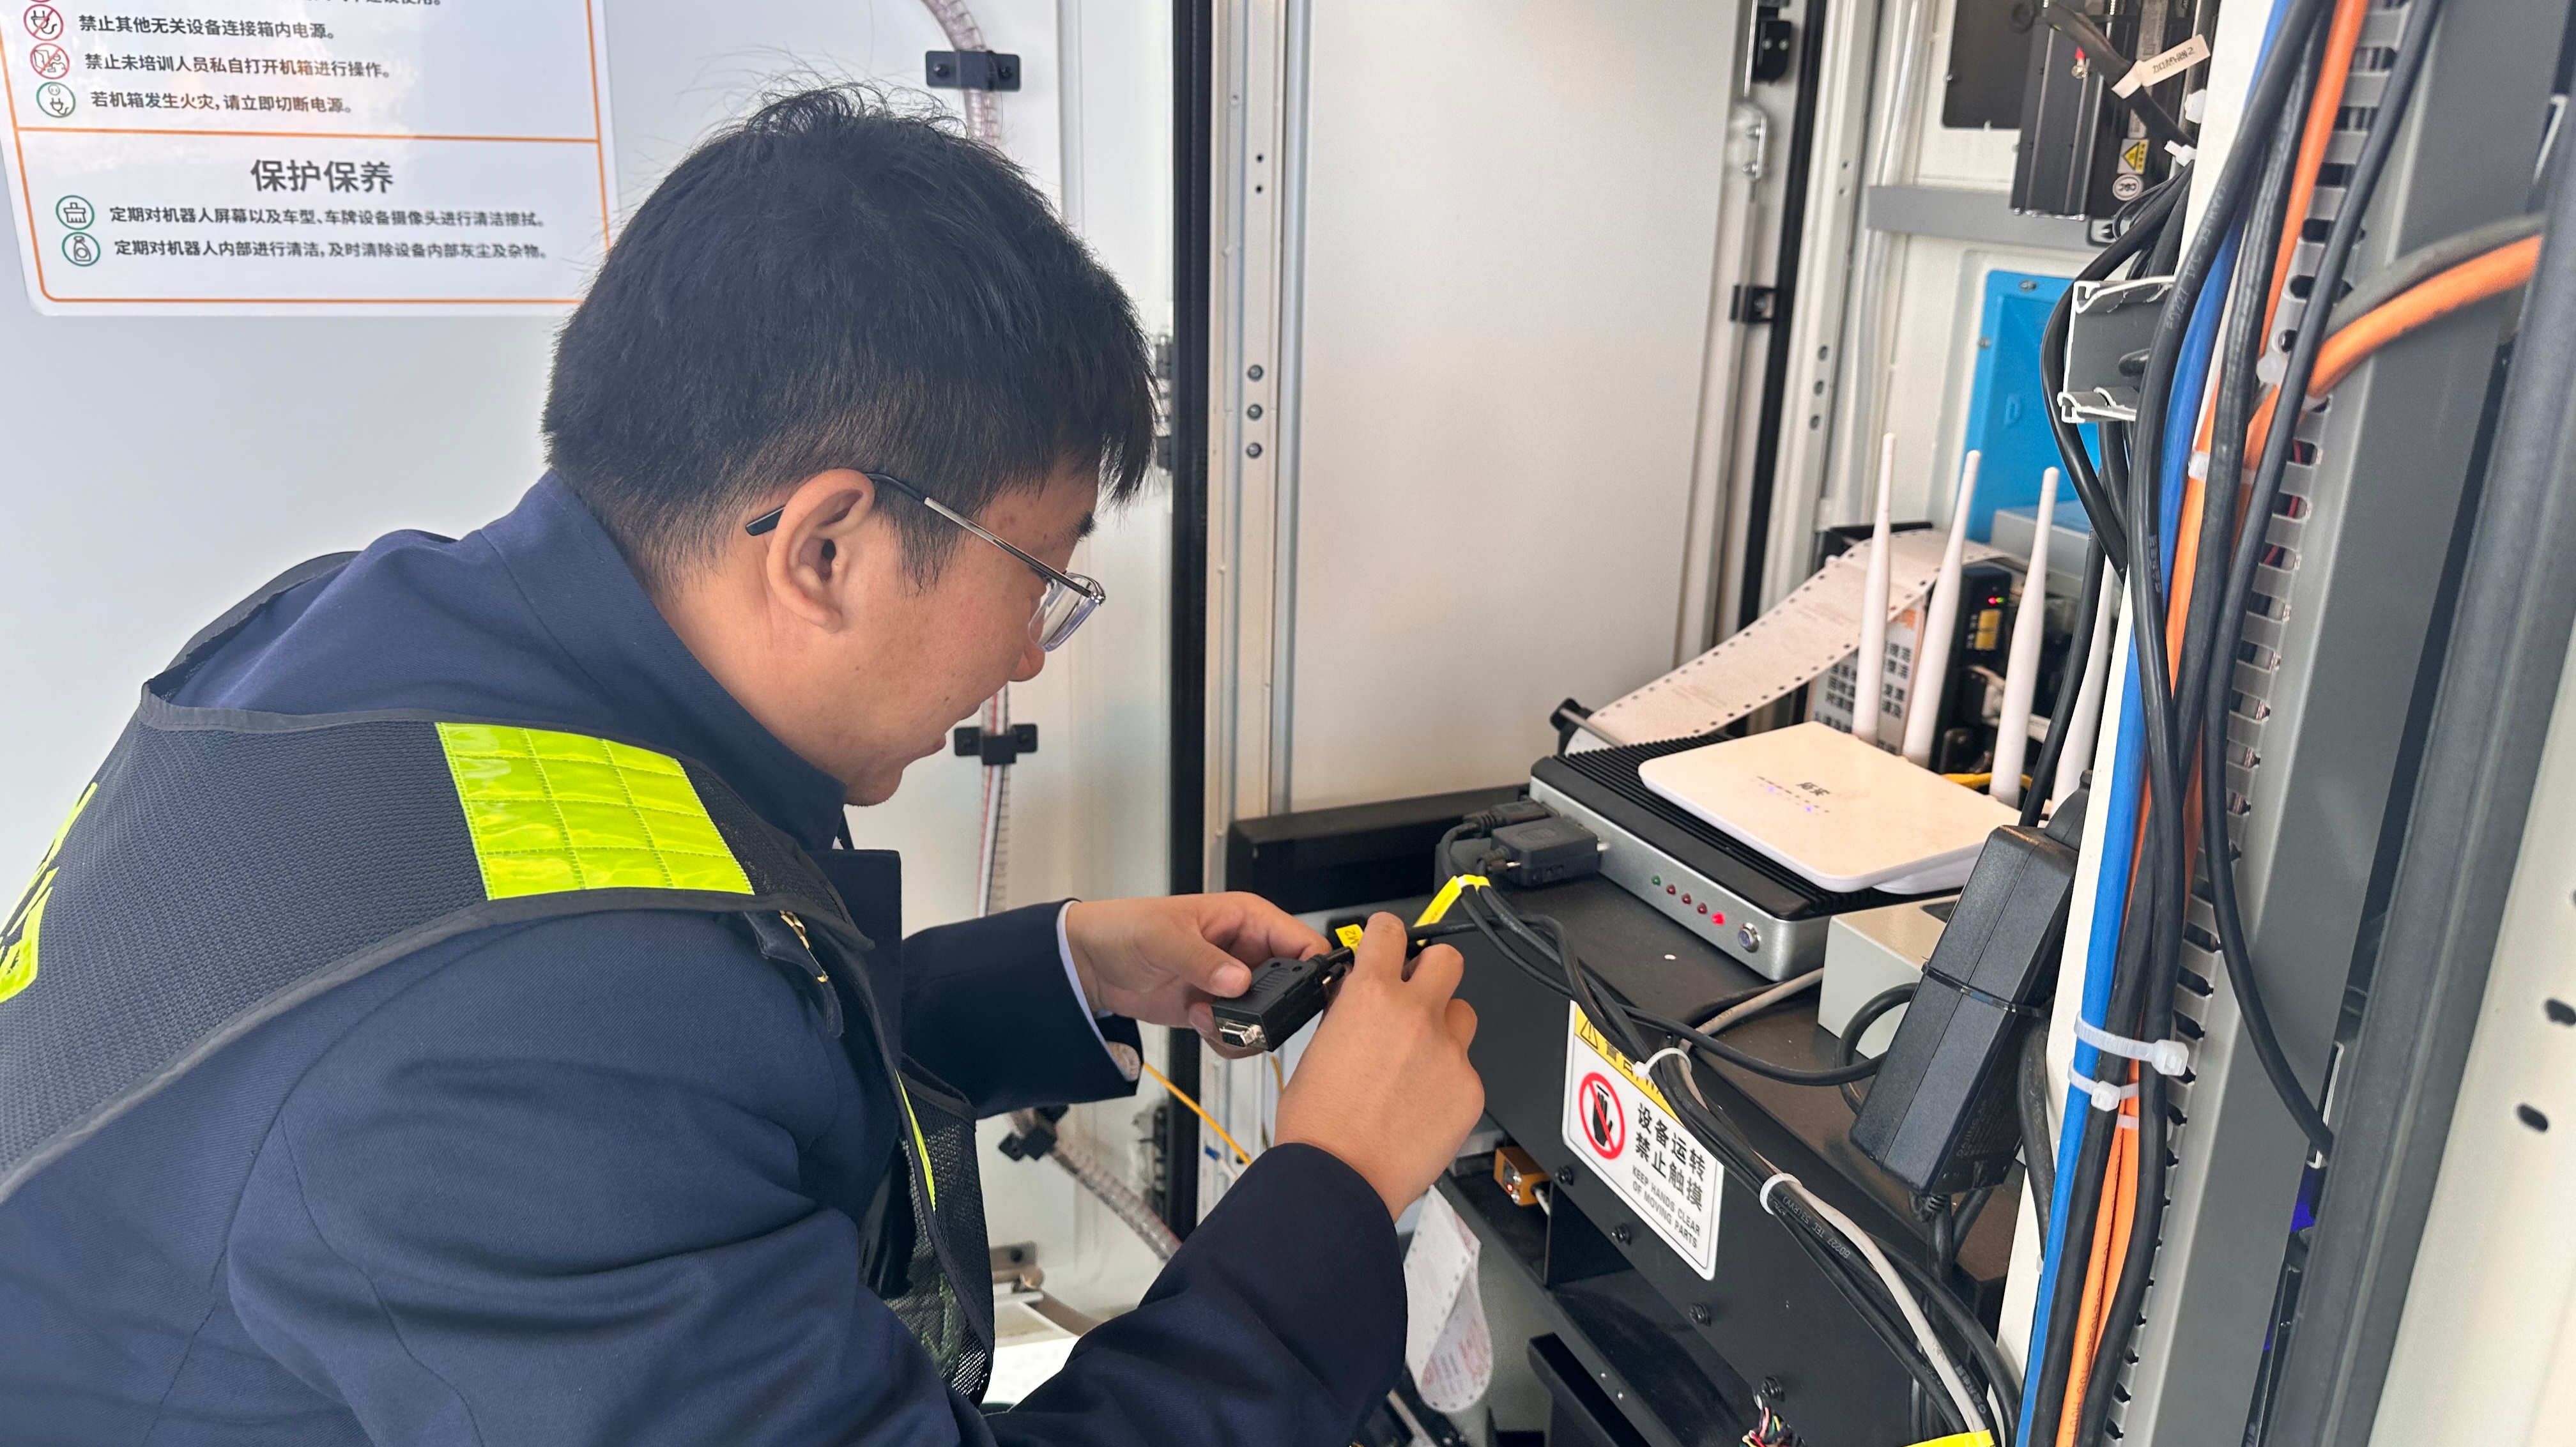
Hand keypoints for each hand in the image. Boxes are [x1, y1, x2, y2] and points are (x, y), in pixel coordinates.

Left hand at [1063, 893, 1328, 1055]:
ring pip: (1270, 1018)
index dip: (1313, 969)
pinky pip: (1242, 1035)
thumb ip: (1203, 960)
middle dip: (1273, 1010)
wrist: (1091, 964)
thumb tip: (1239, 980)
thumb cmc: (1125, 929)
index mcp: (1248, 919)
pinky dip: (1226, 1040)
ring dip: (1243, 1028)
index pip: (1302, 942)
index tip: (1305, 998)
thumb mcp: (1163, 938)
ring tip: (1206, 1016)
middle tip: (1246, 1018)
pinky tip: (1196, 1021)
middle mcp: (1248, 951)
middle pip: (1293, 988)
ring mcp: (1235, 984)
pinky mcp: (1218, 1010)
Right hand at [1275, 913, 1483, 1217]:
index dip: (1388, 935)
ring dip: (1444, 1026)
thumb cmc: (1318, 1124)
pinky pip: (1467, 1068)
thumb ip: (1348, 1012)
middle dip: (1432, 971)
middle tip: (1416, 994)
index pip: (1390, 931)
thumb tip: (1359, 996)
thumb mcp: (1317, 1047)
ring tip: (1419, 1058)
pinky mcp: (1470, 1089)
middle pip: (1448, 960)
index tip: (1388, 945)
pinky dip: (1448, 1079)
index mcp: (1371, 997)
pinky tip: (1422, 1102)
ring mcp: (1450, 1053)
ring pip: (1464, 1015)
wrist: (1339, 1179)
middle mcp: (1417, 1016)